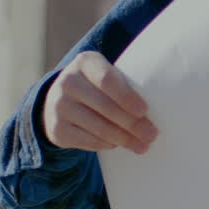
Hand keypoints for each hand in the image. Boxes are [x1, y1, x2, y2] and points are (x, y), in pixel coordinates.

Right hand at [40, 51, 156, 152]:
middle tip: (151, 135)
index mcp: (85, 62)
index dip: (127, 97)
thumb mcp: (108, 74)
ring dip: (124, 139)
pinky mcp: (56, 129)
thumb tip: (152, 113)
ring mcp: (58, 106)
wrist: (59, 98)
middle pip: (106, 107)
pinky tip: (119, 144)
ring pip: (99, 128)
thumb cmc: (98, 85)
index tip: (145, 111)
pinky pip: (88, 141)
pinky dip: (107, 144)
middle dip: (132, 124)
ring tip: (142, 145)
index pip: (107, 80)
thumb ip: (125, 84)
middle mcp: (67, 82)